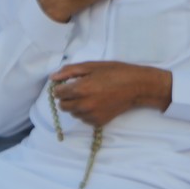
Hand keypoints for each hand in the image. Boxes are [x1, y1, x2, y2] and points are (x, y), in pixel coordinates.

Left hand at [50, 61, 171, 126]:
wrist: (136, 86)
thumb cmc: (115, 72)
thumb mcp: (92, 66)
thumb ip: (70, 71)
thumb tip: (53, 77)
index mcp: (80, 89)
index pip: (57, 93)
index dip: (61, 87)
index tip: (68, 84)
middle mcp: (83, 105)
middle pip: (63, 106)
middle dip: (67, 98)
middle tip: (78, 90)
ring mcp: (91, 115)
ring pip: (73, 113)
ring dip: (76, 106)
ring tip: (90, 96)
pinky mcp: (98, 122)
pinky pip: (84, 119)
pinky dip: (86, 113)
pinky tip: (96, 103)